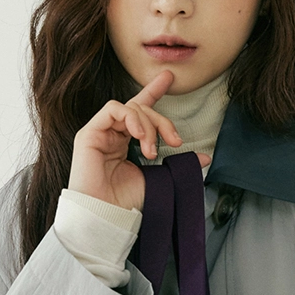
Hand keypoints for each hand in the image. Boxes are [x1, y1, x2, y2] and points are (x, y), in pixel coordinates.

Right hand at [67, 68, 211, 211]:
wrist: (104, 215)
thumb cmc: (126, 202)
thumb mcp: (160, 178)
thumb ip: (178, 163)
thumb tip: (205, 157)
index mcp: (125, 142)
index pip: (140, 111)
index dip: (154, 92)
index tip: (169, 78)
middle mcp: (112, 134)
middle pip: (141, 109)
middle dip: (163, 121)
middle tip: (176, 142)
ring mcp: (100, 133)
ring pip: (130, 108)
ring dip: (149, 125)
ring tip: (153, 150)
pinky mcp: (89, 133)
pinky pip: (113, 110)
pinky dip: (131, 118)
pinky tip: (139, 135)